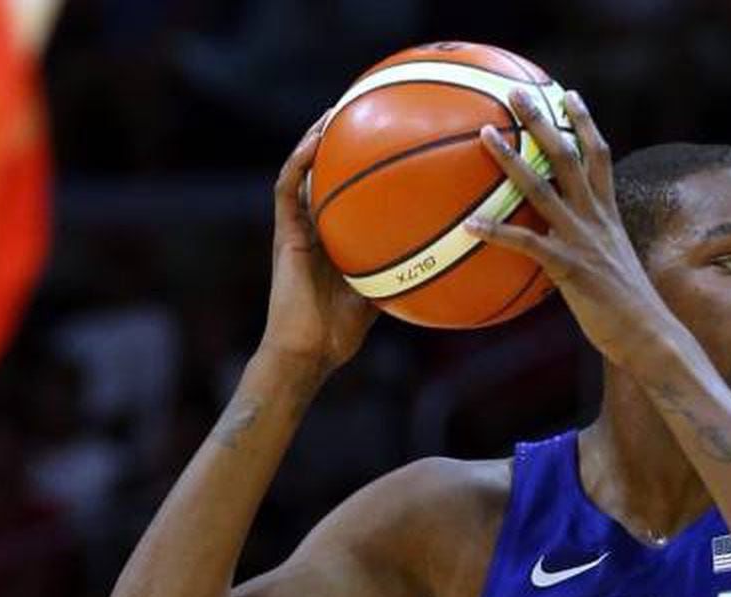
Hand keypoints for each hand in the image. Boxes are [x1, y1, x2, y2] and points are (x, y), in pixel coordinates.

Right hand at [256, 113, 377, 375]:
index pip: (347, 193)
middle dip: (339, 142)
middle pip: (324, 174)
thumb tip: (446, 260)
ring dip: (315, 140)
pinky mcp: (284, 233)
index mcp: (335, 238)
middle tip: (363, 111)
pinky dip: (300, 163)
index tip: (386, 141)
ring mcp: (297, 228)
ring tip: (336, 112)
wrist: (308, 352)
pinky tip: (316, 142)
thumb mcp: (384, 295)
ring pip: (301, 172)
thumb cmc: (342, 334)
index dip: (361, 168)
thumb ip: (403, 272)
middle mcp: (314, 227)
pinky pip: (287, 189)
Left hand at [465, 89, 689, 367]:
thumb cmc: (629, 313)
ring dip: (511, 160)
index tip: (568, 96)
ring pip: (543, 189)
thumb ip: (588, 251)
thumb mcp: (612, 271)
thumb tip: (561, 249)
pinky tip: (470, 226)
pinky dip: (498, 232)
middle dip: (543, 122)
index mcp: (609, 215)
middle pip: (568, 157)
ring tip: (485, 135)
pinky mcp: (571, 268)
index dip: (585, 123)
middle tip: (517, 94)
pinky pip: (528, 244)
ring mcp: (584, 241)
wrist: (651, 336)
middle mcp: (597, 219)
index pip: (599, 156)